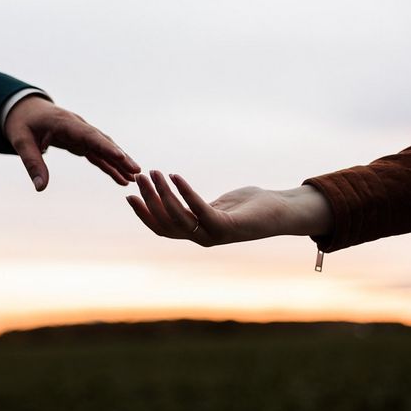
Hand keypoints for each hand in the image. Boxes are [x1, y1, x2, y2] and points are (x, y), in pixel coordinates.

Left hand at [4, 96, 139, 190]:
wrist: (24, 109)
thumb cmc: (21, 123)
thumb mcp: (21, 141)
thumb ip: (32, 163)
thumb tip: (40, 187)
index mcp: (65, 123)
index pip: (88, 135)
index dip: (105, 146)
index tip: (121, 157)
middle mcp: (78, 127)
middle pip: (103, 142)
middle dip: (120, 156)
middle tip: (136, 170)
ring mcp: (81, 135)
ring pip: (104, 148)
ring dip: (119, 162)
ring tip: (134, 178)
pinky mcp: (81, 142)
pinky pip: (98, 155)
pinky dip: (110, 166)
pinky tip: (122, 179)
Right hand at [126, 171, 331, 246]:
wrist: (281, 213)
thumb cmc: (250, 206)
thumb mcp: (218, 205)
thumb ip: (198, 205)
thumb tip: (183, 195)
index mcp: (197, 233)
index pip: (162, 228)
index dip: (144, 214)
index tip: (129, 195)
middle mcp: (202, 237)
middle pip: (166, 221)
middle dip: (149, 199)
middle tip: (140, 177)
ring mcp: (214, 234)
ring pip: (179, 216)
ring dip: (163, 193)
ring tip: (154, 172)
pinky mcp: (227, 225)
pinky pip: (200, 209)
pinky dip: (186, 193)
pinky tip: (176, 176)